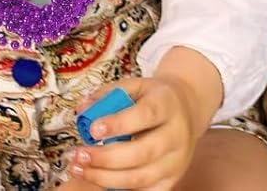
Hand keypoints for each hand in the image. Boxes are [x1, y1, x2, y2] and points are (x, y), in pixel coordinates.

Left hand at [68, 69, 211, 189]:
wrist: (188, 108)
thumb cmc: (155, 98)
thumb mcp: (137, 86)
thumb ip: (108, 94)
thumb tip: (82, 109)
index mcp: (169, 104)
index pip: (146, 115)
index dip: (119, 124)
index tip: (93, 129)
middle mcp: (177, 133)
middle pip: (142, 153)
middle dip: (105, 158)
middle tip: (79, 155)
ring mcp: (176, 160)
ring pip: (139, 178)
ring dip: (104, 178)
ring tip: (80, 169)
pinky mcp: (172, 179)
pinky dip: (118, 189)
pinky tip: (100, 180)